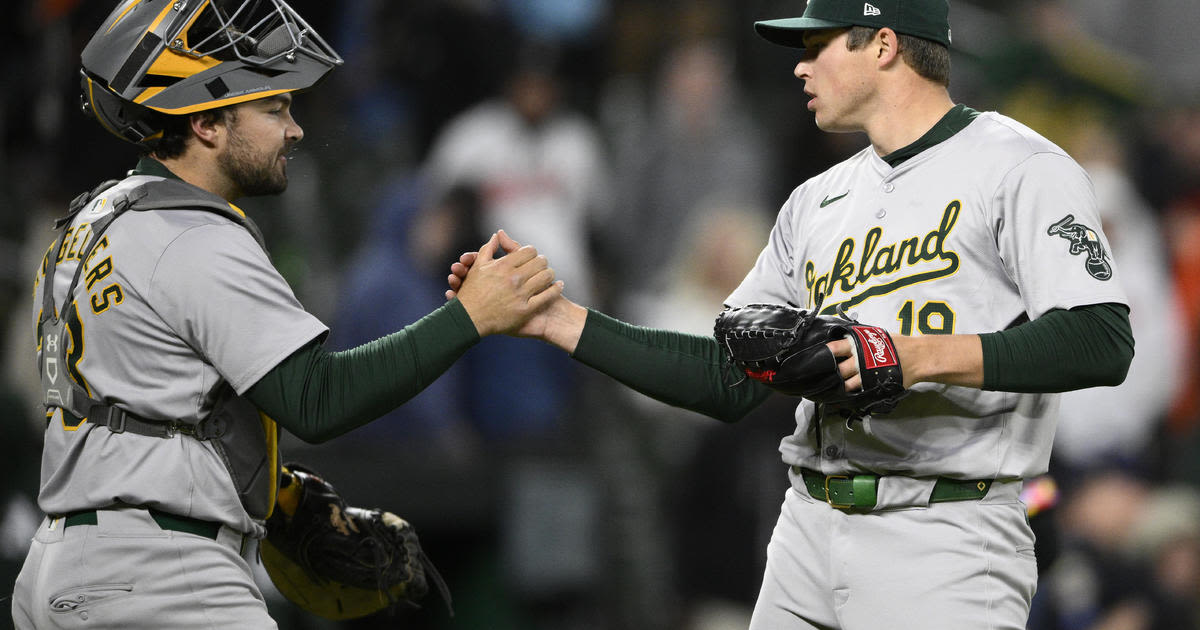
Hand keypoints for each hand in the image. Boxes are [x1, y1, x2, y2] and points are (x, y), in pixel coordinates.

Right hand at [453, 231, 562, 336]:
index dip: (532, 252)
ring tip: (549, 274)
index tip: (532, 255)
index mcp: (503, 266)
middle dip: (542, 262)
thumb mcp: (478, 267)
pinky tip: (558, 285)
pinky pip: (547, 296)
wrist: (469, 320)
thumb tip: (498, 235)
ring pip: (546, 277)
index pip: (528, 251)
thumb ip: (488, 249)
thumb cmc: (472, 292)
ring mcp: (520, 295)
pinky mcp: (526, 310)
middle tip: (543, 264)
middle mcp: (513, 278)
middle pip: (540, 262)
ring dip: (550, 274)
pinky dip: (556, 289)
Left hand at [829, 333, 982, 389]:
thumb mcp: (875, 336)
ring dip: (839, 387)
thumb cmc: (896, 344)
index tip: (816, 357)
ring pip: (846, 384)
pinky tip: (844, 396)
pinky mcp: (874, 385)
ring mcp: (866, 374)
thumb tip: (842, 341)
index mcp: (858, 344)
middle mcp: (859, 359)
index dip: (824, 353)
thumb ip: (859, 341)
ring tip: (831, 389)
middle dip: (830, 374)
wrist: (916, 357)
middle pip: (838, 369)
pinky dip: (850, 395)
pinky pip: (858, 392)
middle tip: (822, 377)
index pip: (834, 348)